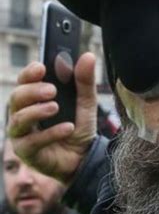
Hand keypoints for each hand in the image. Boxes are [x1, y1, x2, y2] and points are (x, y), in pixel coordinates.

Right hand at [7, 52, 96, 185]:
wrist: (85, 158)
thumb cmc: (79, 128)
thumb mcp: (86, 103)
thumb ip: (85, 81)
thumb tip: (88, 56)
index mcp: (33, 98)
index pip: (24, 81)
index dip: (29, 73)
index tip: (41, 67)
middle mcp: (22, 114)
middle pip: (16, 98)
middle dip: (32, 92)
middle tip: (52, 90)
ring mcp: (21, 134)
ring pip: (18, 119)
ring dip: (37, 111)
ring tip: (55, 107)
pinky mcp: (26, 152)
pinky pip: (32, 141)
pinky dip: (50, 133)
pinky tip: (67, 128)